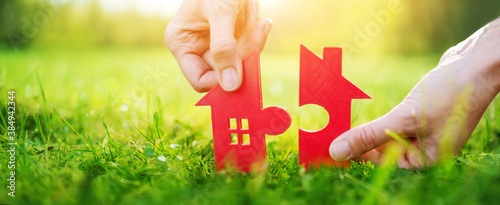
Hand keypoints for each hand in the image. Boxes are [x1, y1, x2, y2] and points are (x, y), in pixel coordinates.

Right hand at [165, 0, 272, 91]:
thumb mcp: (220, 14)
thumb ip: (224, 49)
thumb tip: (230, 86)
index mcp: (182, 44)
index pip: (201, 80)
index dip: (221, 81)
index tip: (243, 73)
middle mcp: (196, 47)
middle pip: (225, 71)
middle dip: (243, 53)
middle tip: (259, 29)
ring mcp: (216, 43)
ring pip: (241, 61)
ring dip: (252, 39)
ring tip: (254, 13)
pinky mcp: (233, 37)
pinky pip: (249, 47)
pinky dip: (255, 32)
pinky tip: (256, 13)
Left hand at [330, 18, 499, 168]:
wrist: (475, 64)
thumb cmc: (448, 94)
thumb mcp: (404, 118)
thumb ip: (368, 136)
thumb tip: (337, 151)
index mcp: (424, 161)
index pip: (379, 163)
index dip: (353, 155)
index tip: (327, 148)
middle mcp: (422, 151)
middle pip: (379, 151)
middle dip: (355, 141)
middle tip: (328, 133)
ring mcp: (419, 134)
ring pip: (382, 135)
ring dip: (363, 129)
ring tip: (337, 123)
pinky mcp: (416, 117)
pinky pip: (389, 122)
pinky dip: (375, 118)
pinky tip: (357, 116)